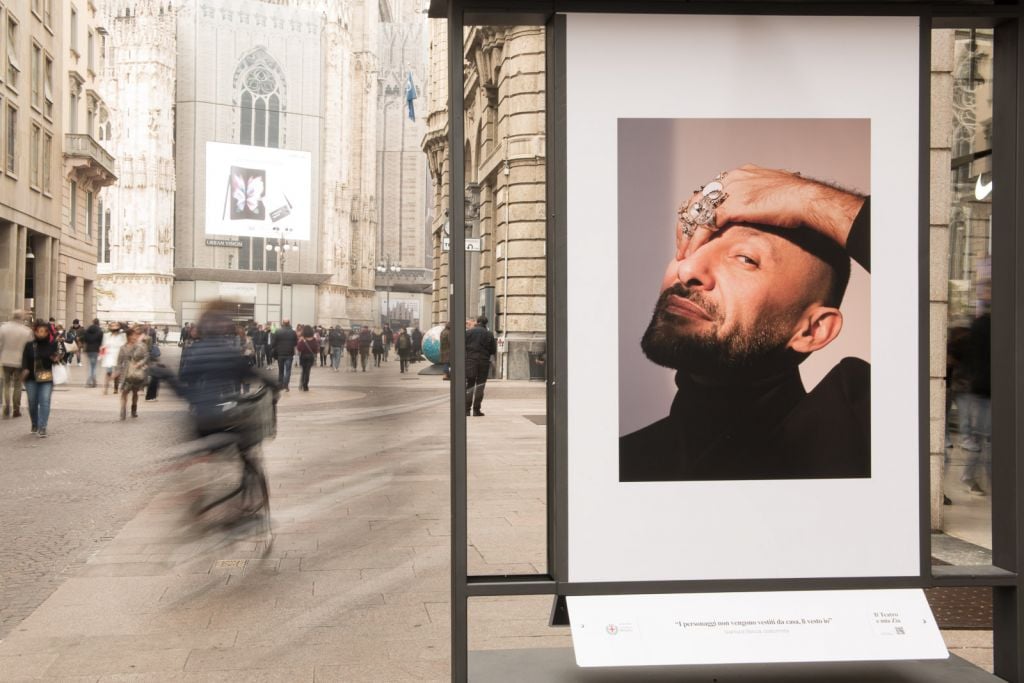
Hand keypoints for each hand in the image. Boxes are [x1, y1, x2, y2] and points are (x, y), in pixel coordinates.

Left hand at [675, 164, 865, 259]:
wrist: (810, 201)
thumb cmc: (800, 204)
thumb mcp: (774, 198)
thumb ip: (760, 203)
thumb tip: (760, 214)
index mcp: (740, 175)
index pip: (709, 193)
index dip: (699, 214)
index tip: (696, 232)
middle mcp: (731, 178)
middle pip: (696, 201)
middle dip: (687, 225)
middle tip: (683, 244)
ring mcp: (730, 190)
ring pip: (696, 213)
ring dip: (687, 235)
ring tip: (683, 253)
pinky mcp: (732, 205)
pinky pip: (705, 224)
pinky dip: (695, 240)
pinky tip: (692, 253)